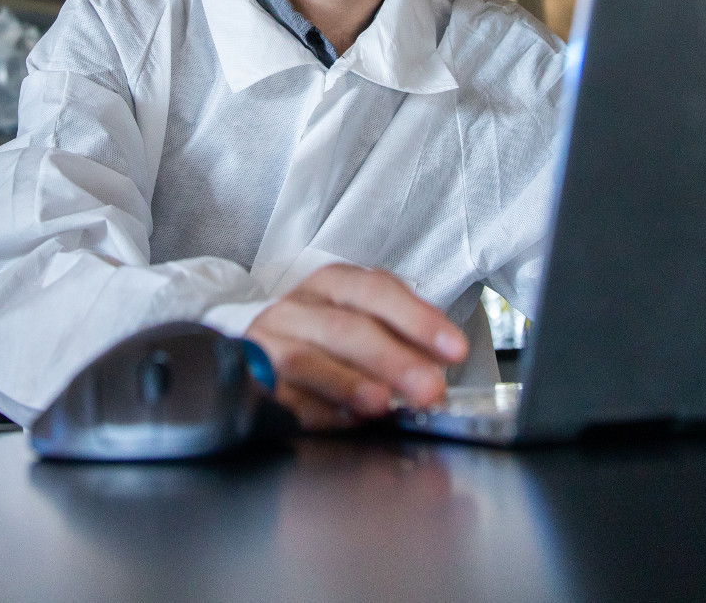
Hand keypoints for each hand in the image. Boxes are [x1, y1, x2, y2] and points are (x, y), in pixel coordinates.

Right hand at [246, 264, 467, 430]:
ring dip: (348, 383)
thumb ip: (402, 337)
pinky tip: (344, 419)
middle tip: (429, 388)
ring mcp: (268, 343)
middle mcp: (297, 308)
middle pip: (345, 328)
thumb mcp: (364, 321)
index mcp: (332, 285)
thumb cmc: (324, 338)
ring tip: (382, 403)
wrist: (260, 351)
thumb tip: (440, 365)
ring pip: (306, 359)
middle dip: (393, 360)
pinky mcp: (250, 379)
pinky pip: (281, 396)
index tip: (454, 349)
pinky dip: (315, 410)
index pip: (376, 291)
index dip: (417, 319)